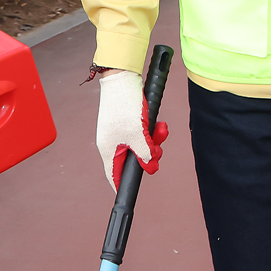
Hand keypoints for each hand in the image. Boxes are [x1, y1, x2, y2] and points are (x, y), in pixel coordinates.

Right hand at [95, 69, 168, 188]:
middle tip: (158, 148)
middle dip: (149, 154)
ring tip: (161, 130)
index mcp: (109, 149)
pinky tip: (159, 124)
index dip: (121, 185)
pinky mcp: (128, 121)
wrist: (123, 76)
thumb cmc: (124, 104)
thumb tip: (150, 166)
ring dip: (154, 139)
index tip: (127, 194)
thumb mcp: (137, 133)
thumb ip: (145, 152)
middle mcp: (113, 142)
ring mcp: (120, 131)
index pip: (113, 174)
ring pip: (141, 144)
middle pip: (133, 158)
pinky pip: (142, 131)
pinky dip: (152, 129)